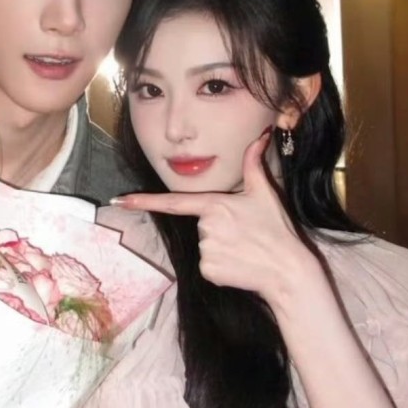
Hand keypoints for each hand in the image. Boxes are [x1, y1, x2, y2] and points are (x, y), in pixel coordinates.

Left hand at [116, 130, 312, 300]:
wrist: (287, 270)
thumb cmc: (276, 230)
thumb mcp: (265, 193)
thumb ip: (254, 163)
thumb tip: (261, 136)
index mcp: (214, 205)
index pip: (172, 202)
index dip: (143, 201)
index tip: (119, 201)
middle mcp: (205, 227)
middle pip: (200, 225)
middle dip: (219, 228)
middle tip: (245, 234)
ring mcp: (204, 250)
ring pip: (204, 245)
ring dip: (221, 247)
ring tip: (244, 249)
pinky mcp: (208, 271)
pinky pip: (208, 265)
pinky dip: (221, 266)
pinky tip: (239, 265)